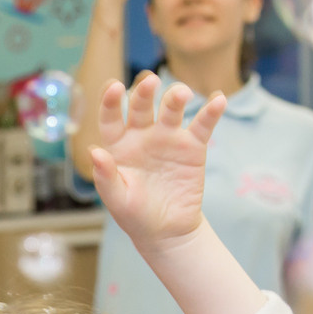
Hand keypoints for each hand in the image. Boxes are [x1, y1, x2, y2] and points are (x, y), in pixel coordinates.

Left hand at [88, 77, 225, 251]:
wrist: (167, 231)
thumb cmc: (135, 215)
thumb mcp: (117, 199)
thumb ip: (105, 176)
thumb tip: (94, 151)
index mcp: (119, 144)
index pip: (111, 117)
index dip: (110, 101)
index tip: (114, 88)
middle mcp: (142, 135)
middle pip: (141, 105)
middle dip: (144, 92)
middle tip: (151, 82)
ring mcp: (168, 137)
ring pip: (171, 109)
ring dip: (176, 97)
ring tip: (182, 94)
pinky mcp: (193, 146)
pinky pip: (202, 125)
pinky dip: (211, 111)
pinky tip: (218, 100)